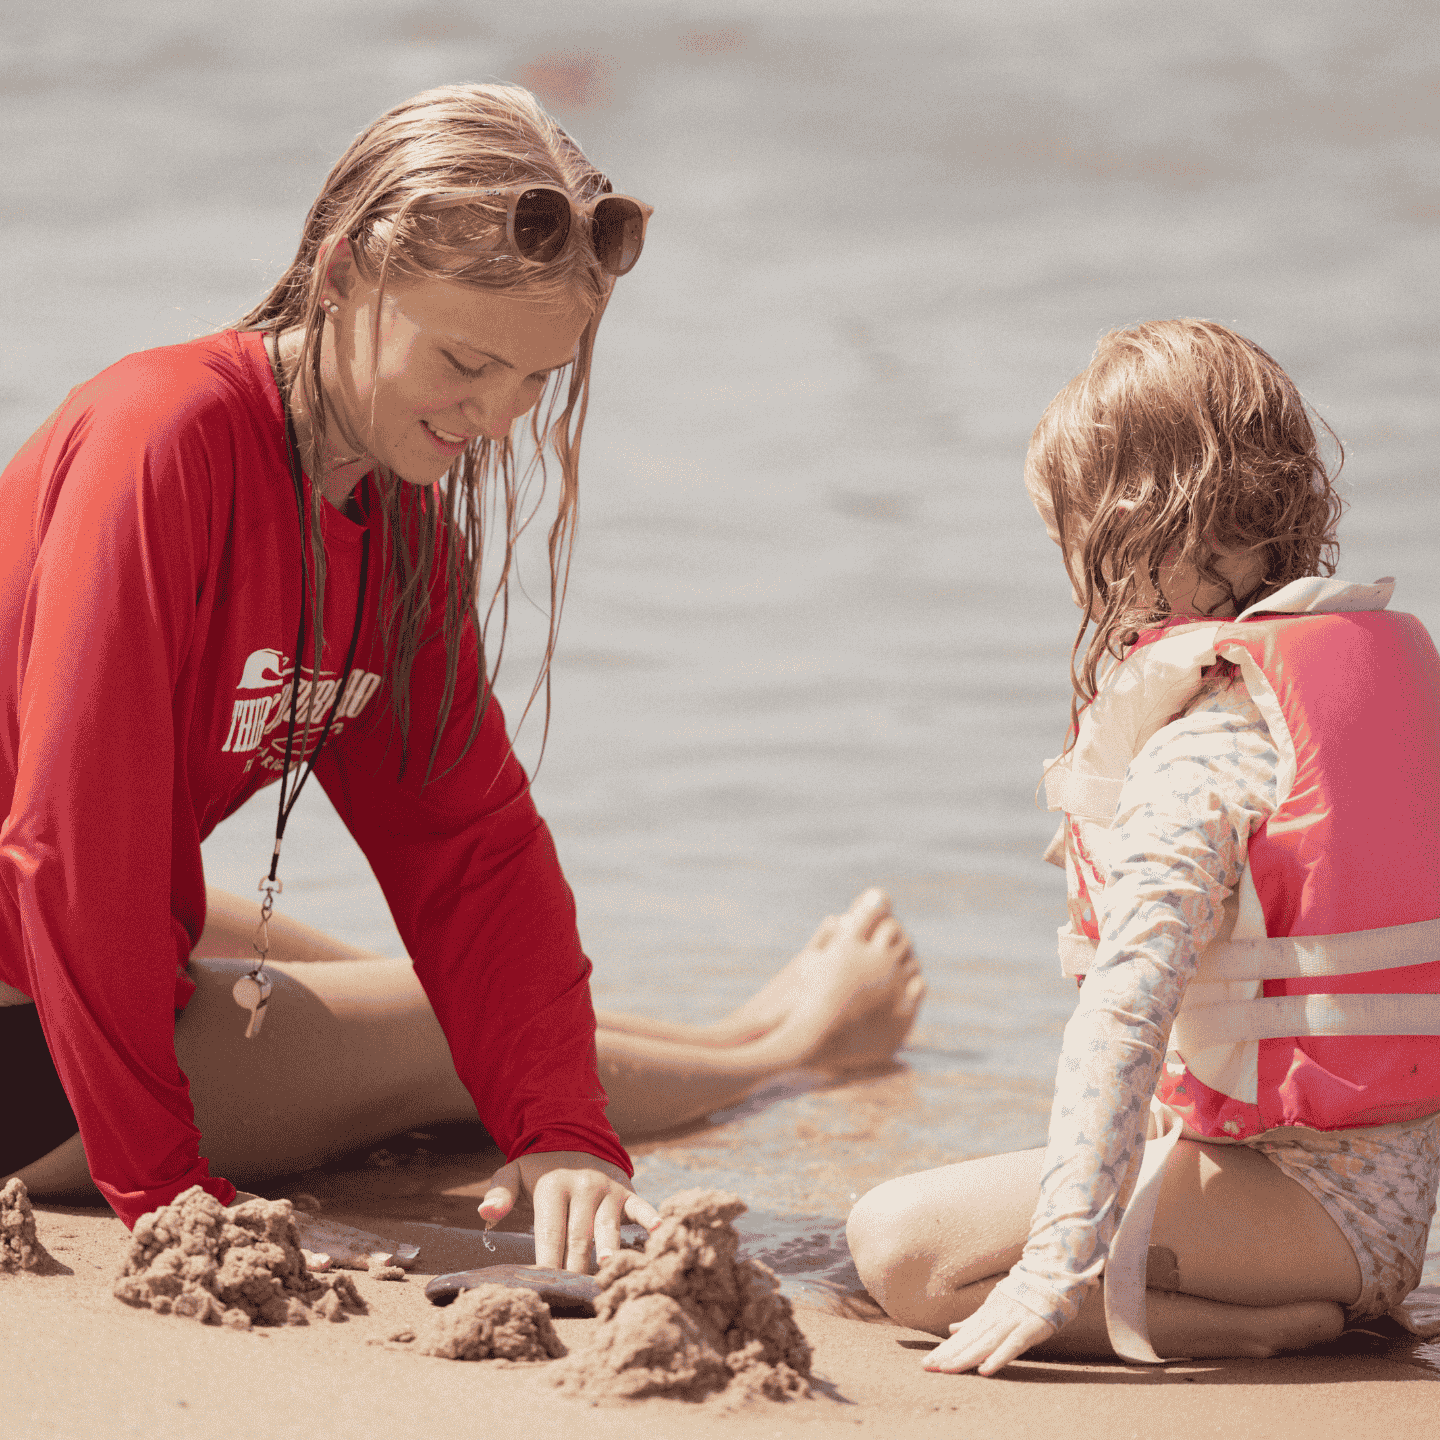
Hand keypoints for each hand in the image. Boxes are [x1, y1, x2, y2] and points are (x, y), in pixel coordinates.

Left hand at [477, 1151, 659, 1272]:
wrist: (573, 1133)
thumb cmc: (539, 1169)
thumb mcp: (513, 1174)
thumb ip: (499, 1194)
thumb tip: (486, 1214)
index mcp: (552, 1186)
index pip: (550, 1232)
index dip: (547, 1262)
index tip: (544, 1289)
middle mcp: (582, 1186)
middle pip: (579, 1237)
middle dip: (576, 1268)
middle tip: (575, 1297)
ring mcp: (606, 1189)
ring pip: (607, 1226)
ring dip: (610, 1248)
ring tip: (610, 1269)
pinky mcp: (626, 1190)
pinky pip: (640, 1206)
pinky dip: (650, 1218)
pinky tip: (660, 1231)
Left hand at [923, 1290, 1056, 1375]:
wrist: (1050, 1276)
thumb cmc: (1021, 1296)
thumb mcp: (994, 1306)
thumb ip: (974, 1321)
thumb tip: (952, 1330)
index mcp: (986, 1314)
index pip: (962, 1337)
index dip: (944, 1350)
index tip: (926, 1363)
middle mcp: (994, 1318)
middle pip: (968, 1340)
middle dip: (948, 1354)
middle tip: (927, 1367)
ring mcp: (1011, 1322)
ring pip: (985, 1342)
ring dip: (966, 1356)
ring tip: (947, 1369)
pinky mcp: (1030, 1328)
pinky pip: (1013, 1345)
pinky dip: (999, 1357)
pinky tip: (985, 1371)